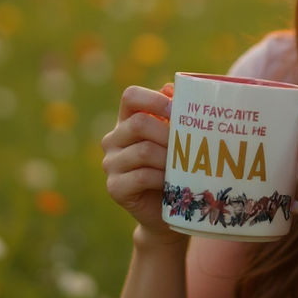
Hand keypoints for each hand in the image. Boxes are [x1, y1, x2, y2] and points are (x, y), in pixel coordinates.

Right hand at [102, 83, 183, 243]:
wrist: (169, 211)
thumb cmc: (176, 169)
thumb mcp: (177, 140)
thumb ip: (173, 114)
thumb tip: (171, 87)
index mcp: (127, 121)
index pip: (131, 96)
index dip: (154, 99)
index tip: (176, 110)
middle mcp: (113, 139)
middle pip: (138, 123)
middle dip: (168, 133)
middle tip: (187, 145)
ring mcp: (110, 164)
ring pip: (143, 151)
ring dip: (169, 158)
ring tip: (184, 166)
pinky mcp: (115, 187)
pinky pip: (142, 176)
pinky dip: (162, 178)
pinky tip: (173, 183)